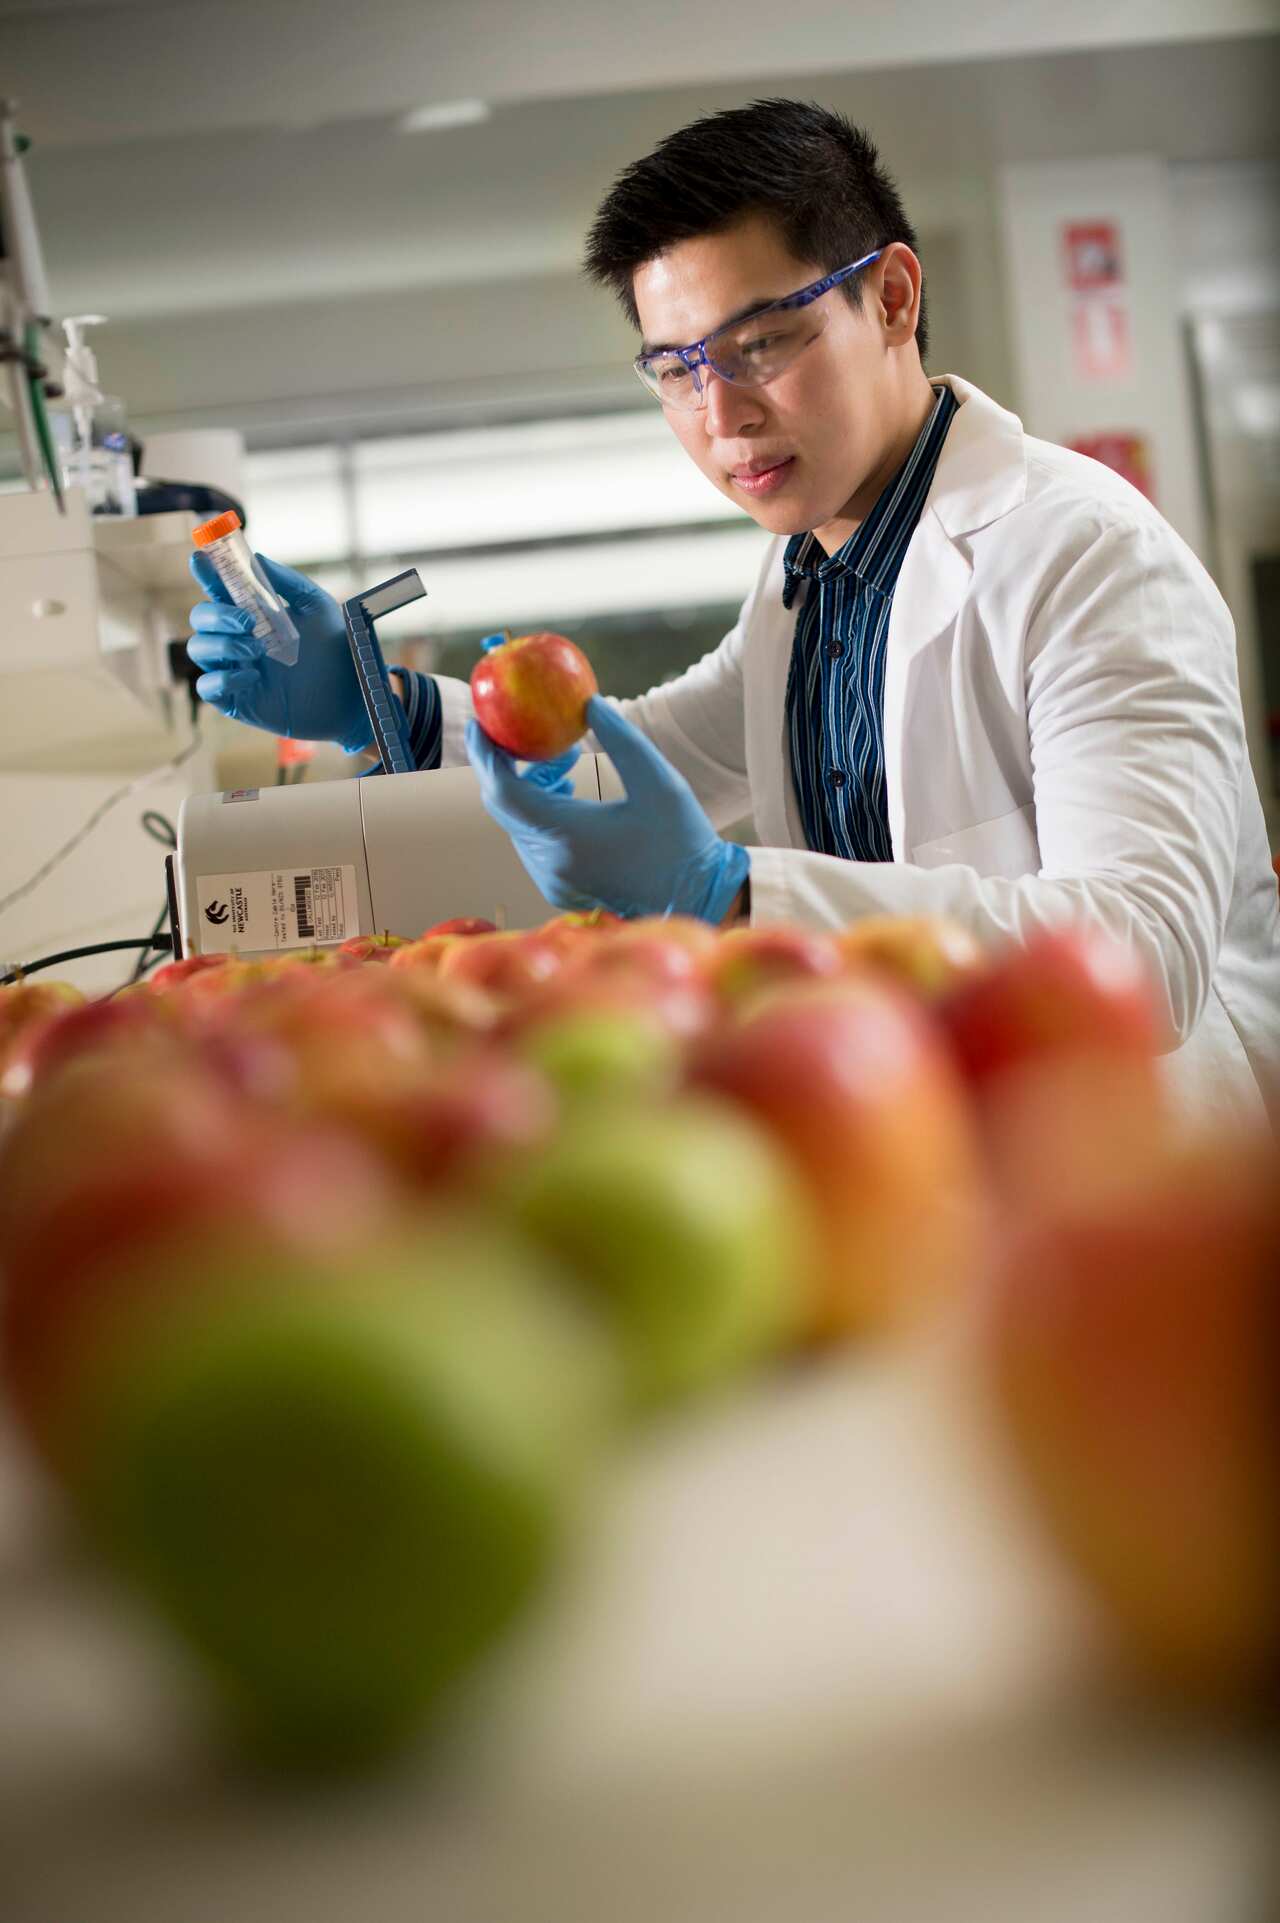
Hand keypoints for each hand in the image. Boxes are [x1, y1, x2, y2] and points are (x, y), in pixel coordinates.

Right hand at [187, 552, 371, 752]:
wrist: (351, 693)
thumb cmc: (335, 648)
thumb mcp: (317, 607)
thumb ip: (287, 582)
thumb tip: (255, 558)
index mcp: (253, 614)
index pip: (219, 589)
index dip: (205, 572)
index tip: (199, 559)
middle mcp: (237, 639)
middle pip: (200, 618)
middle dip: (216, 615)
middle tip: (248, 621)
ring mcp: (234, 669)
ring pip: (198, 649)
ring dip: (222, 645)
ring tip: (257, 650)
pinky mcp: (237, 700)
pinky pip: (207, 687)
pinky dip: (222, 679)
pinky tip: (254, 677)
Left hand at [466, 694, 749, 922]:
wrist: (697, 899)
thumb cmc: (682, 840)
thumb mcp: (658, 779)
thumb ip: (621, 737)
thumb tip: (590, 703)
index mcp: (568, 834)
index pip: (504, 791)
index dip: (485, 755)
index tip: (480, 723)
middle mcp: (550, 861)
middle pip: (505, 805)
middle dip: (509, 765)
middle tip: (522, 732)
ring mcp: (552, 879)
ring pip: (519, 823)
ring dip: (531, 788)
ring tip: (567, 763)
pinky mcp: (559, 888)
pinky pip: (533, 843)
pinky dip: (541, 813)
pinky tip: (571, 795)